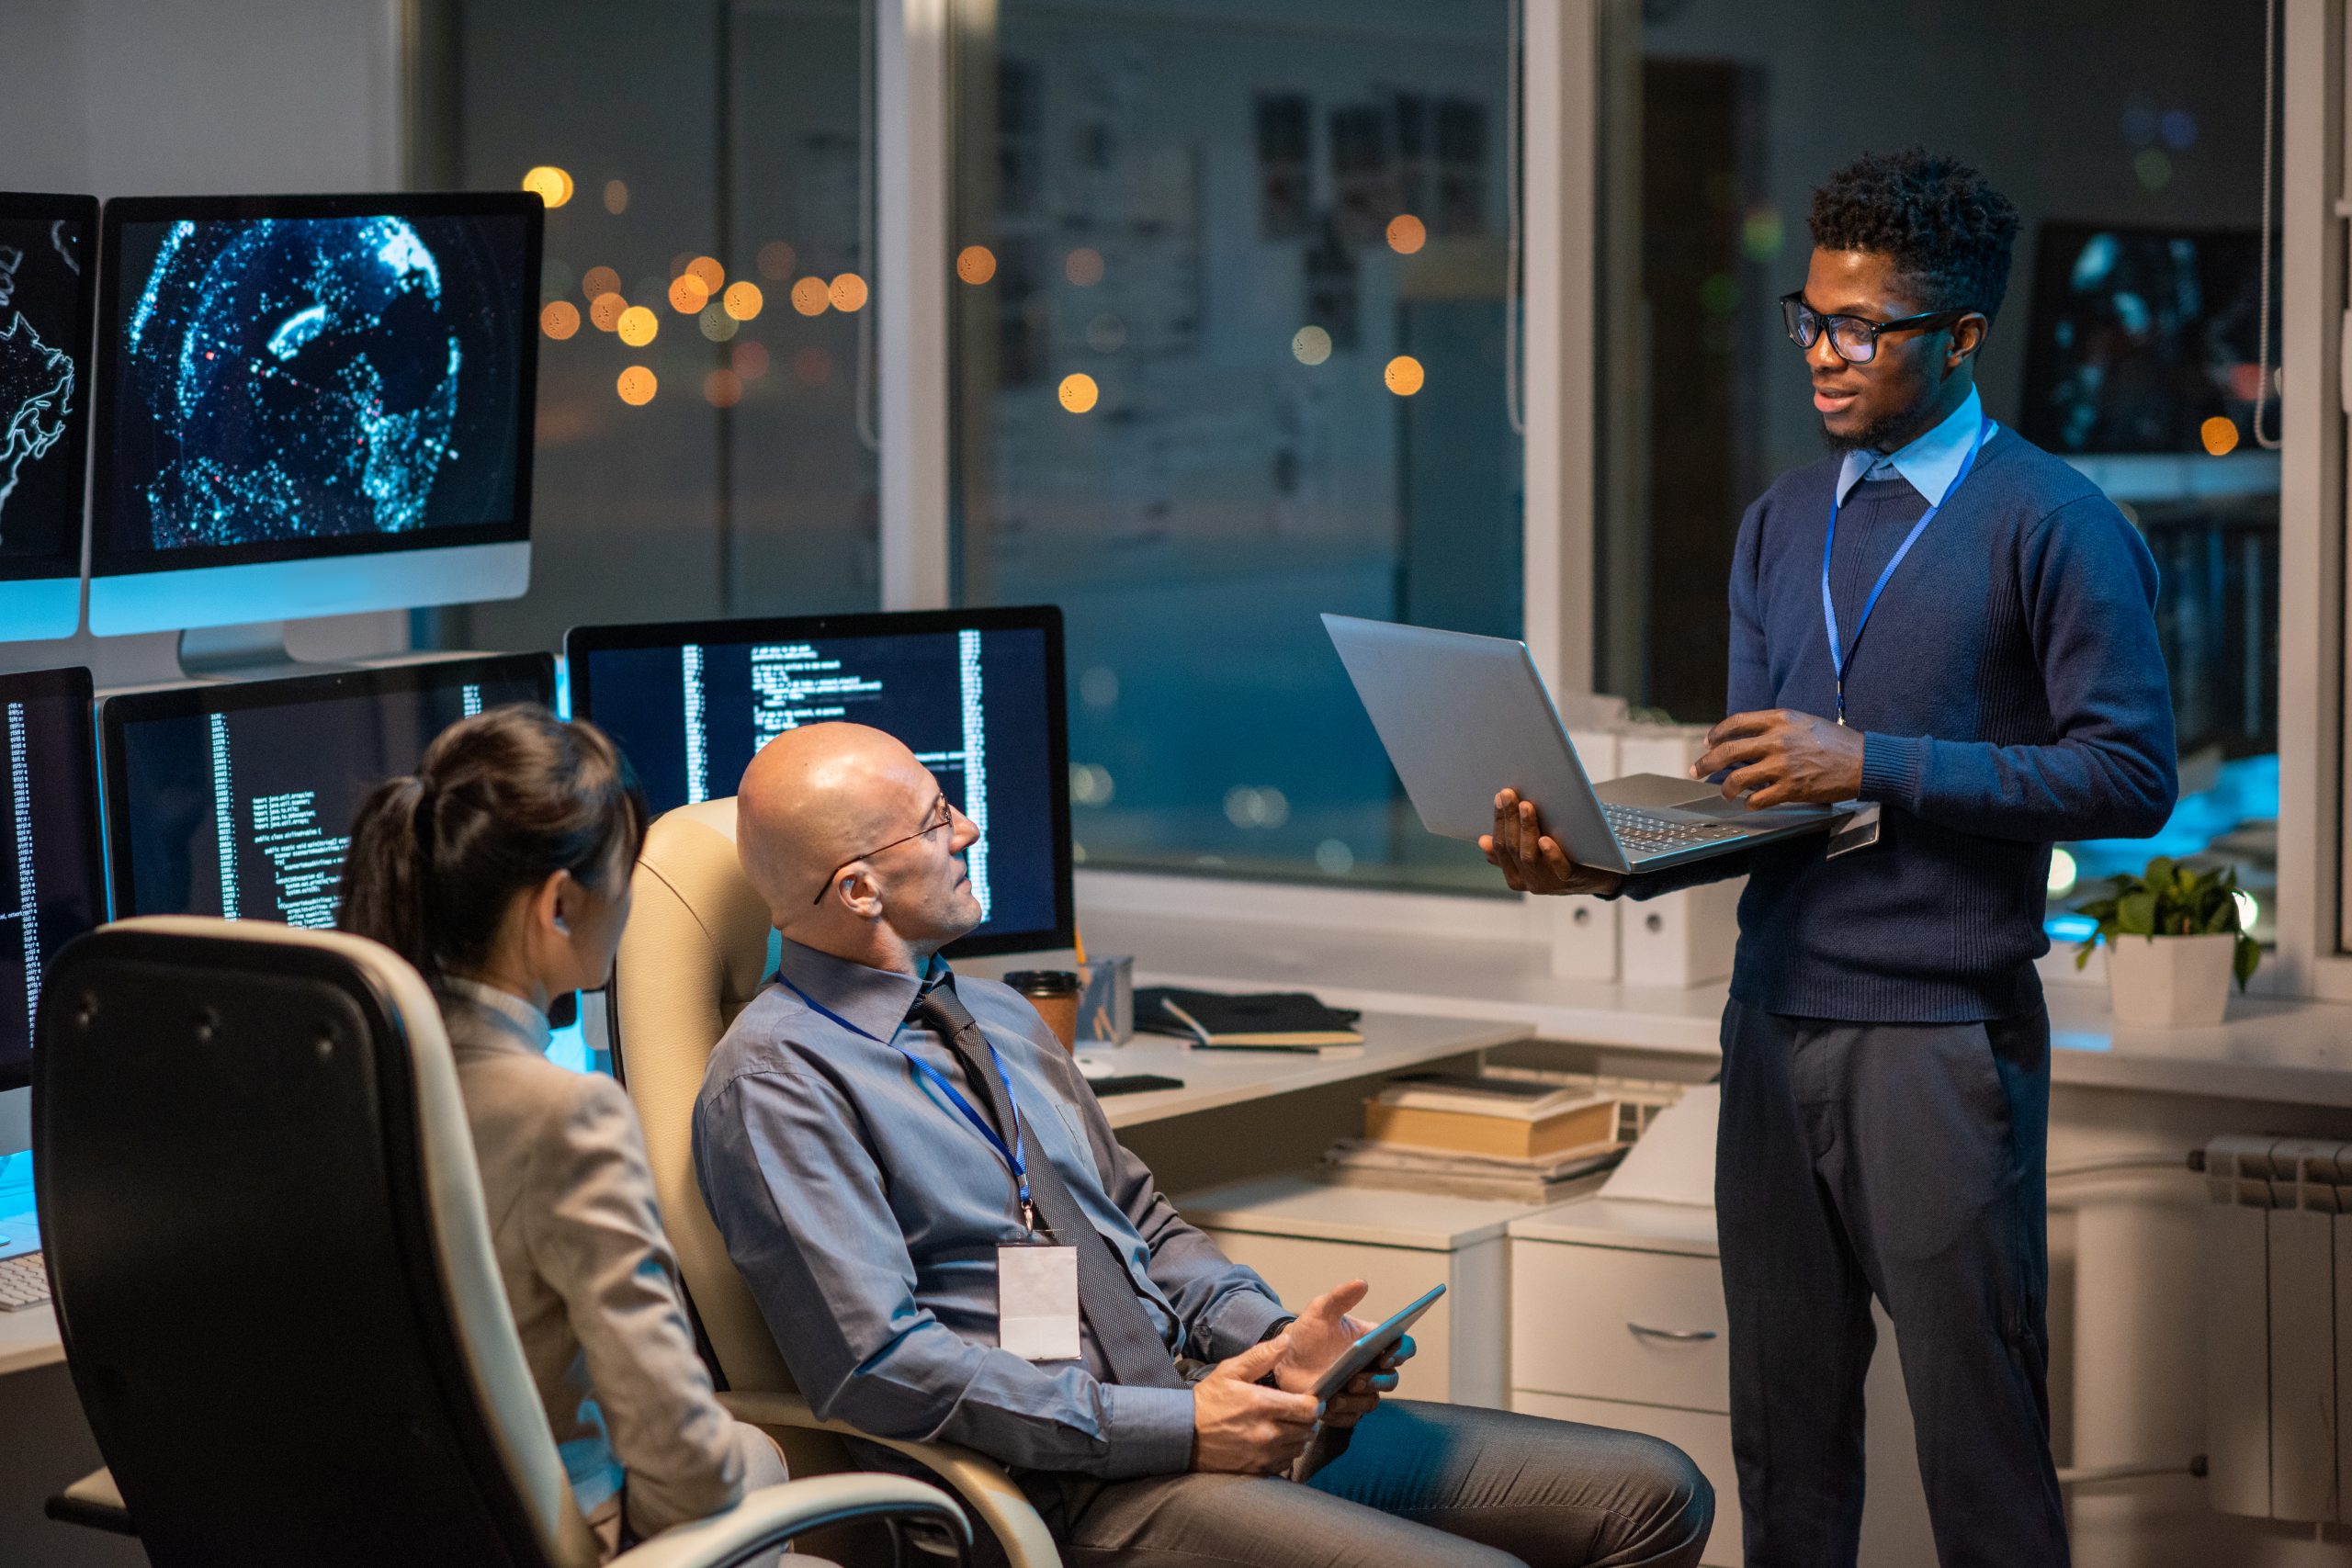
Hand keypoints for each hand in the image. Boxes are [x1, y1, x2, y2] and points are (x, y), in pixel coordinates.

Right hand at [1190, 1334, 1321, 1473]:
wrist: (1183, 1434)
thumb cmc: (1208, 1401)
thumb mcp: (1230, 1371)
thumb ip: (1261, 1356)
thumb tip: (1287, 1340)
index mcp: (1263, 1404)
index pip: (1309, 1409)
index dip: (1313, 1403)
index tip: (1307, 1399)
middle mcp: (1267, 1432)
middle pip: (1308, 1429)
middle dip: (1306, 1419)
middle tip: (1294, 1411)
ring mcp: (1264, 1453)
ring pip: (1300, 1446)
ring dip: (1298, 1436)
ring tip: (1284, 1425)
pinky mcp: (1259, 1469)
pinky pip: (1286, 1462)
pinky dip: (1286, 1452)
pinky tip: (1274, 1441)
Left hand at [1271, 1281, 1414, 1430]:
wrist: (1285, 1358)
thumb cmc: (1308, 1333)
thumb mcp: (1320, 1310)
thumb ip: (1340, 1297)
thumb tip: (1362, 1283)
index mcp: (1374, 1343)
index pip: (1403, 1347)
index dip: (1402, 1352)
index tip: (1388, 1354)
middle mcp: (1372, 1368)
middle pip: (1391, 1380)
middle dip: (1378, 1381)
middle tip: (1357, 1378)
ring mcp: (1359, 1391)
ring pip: (1371, 1402)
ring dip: (1356, 1401)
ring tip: (1336, 1396)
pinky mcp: (1344, 1409)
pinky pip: (1351, 1419)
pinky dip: (1341, 1415)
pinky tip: (1327, 1407)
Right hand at [1480, 790, 1624, 895]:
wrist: (1600, 878)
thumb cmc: (1565, 861)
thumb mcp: (1534, 857)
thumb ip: (1511, 851)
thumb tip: (1484, 841)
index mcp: (1515, 875)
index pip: (1500, 845)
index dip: (1499, 820)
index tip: (1499, 797)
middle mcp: (1528, 881)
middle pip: (1512, 848)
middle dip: (1509, 818)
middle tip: (1510, 794)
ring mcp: (1549, 882)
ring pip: (1529, 855)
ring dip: (1527, 828)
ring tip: (1526, 806)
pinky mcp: (1571, 880)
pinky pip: (1559, 868)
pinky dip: (1551, 854)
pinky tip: (1545, 840)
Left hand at [1690, 710, 1864, 806]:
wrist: (1864, 761)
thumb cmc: (1837, 742)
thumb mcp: (1805, 722)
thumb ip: (1777, 727)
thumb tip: (1749, 738)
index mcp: (1781, 719)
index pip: (1737, 722)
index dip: (1717, 733)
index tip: (1708, 743)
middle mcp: (1778, 740)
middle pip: (1728, 751)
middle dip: (1706, 763)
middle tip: (1696, 770)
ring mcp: (1783, 765)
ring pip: (1737, 779)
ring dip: (1726, 788)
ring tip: (1726, 793)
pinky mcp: (1791, 788)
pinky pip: (1758, 799)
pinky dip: (1750, 803)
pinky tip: (1751, 803)